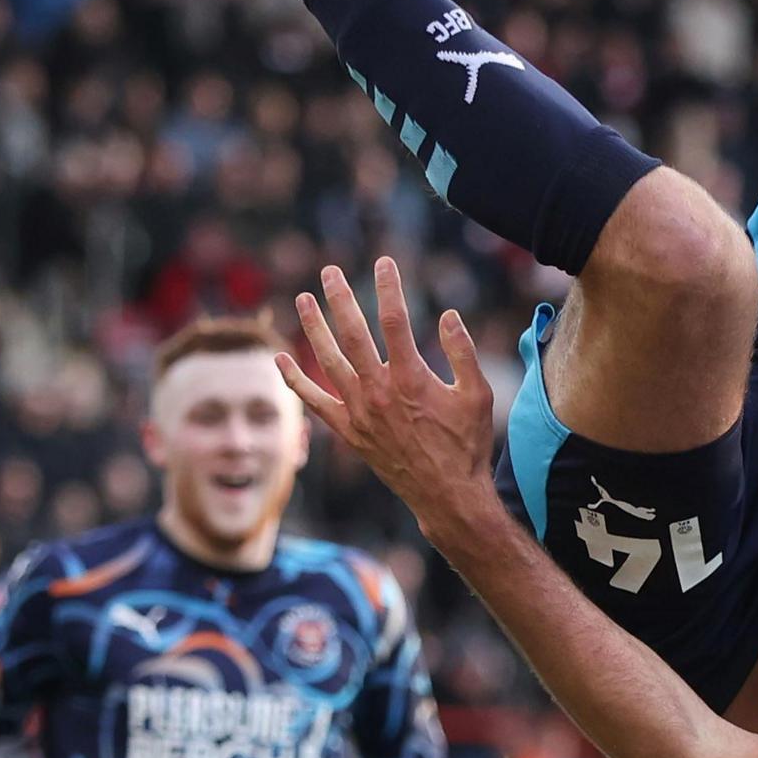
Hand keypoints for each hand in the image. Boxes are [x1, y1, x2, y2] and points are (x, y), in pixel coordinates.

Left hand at [286, 259, 498, 533]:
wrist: (447, 495)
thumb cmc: (467, 444)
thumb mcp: (477, 395)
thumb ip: (462, 352)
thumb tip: (447, 314)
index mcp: (411, 377)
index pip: (394, 319)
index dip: (388, 287)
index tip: (384, 262)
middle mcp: (378, 391)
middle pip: (352, 333)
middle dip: (339, 298)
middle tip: (328, 271)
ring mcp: (359, 412)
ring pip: (327, 361)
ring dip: (313, 328)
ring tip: (302, 300)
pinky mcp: (349, 432)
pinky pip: (315, 402)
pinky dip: (295, 381)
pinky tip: (280, 359)